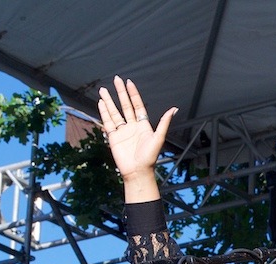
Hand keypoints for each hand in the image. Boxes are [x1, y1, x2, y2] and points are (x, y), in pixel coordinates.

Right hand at [97, 77, 177, 201]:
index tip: (129, 82)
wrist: (137, 171)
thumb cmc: (150, 157)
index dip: (133, 94)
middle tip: (116, 79)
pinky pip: (108, 122)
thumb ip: (164, 122)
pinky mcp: (113, 137)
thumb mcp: (158, 138)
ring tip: (103, 89)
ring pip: (114, 112)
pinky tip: (101, 103)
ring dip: (109, 101)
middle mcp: (132, 126)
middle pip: (125, 105)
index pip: (138, 105)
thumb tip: (174, 109)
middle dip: (120, 92)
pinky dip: (104, 112)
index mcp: (143, 125)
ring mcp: (122, 131)